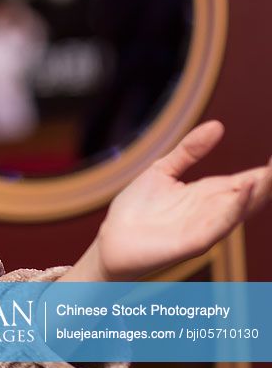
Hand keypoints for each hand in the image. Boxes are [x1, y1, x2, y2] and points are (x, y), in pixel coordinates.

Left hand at [77, 121, 271, 280]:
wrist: (112, 239)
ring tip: (271, 172)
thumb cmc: (137, 209)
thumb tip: (218, 125)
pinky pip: (220, 225)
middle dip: (269, 180)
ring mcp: (206, 227)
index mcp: (210, 194)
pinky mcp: (194, 242)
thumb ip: (189, 150)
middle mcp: (214, 211)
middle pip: (252, 194)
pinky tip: (245, 191)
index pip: (248, 180)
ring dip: (260, 191)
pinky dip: (235, 208)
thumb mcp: (163, 170)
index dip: (267, 170)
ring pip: (242, 208)